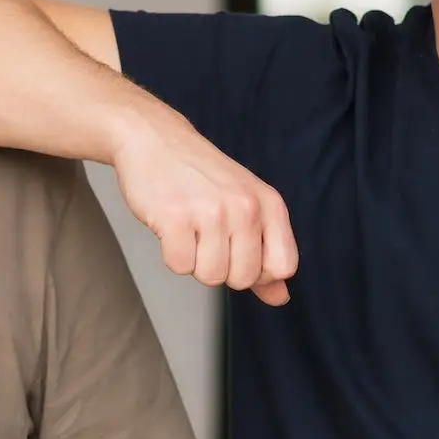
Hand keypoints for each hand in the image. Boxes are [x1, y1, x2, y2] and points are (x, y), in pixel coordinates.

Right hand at [111, 110, 297, 304]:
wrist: (155, 139)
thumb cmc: (200, 177)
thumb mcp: (245, 206)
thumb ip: (266, 254)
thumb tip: (281, 298)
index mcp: (269, 204)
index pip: (284, 267)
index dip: (259, 271)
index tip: (239, 252)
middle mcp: (246, 207)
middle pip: (243, 279)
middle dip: (221, 267)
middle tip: (206, 236)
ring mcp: (211, 212)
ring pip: (210, 277)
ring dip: (194, 261)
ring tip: (189, 229)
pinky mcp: (176, 218)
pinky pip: (179, 267)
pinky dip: (172, 254)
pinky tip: (171, 226)